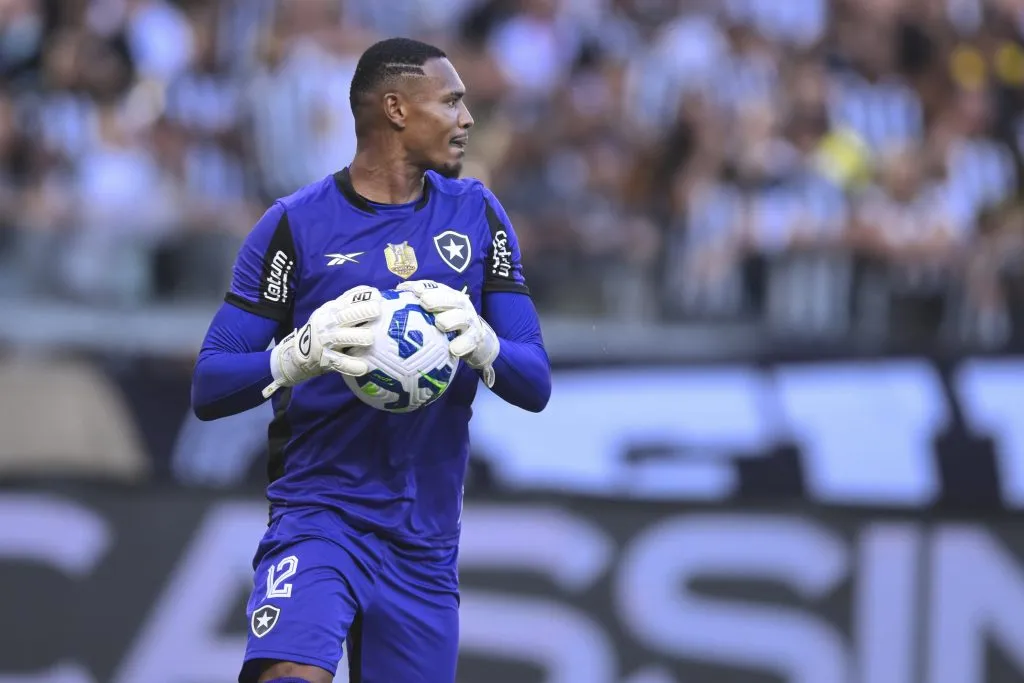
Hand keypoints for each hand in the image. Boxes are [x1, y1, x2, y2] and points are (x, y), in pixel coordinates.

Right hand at [262, 285, 380, 397]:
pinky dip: (351, 365)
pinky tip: (363, 368)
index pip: (348, 299)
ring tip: (370, 339)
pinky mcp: (325, 358)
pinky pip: (339, 362)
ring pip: (342, 337)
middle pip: (346, 316)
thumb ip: (349, 306)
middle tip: (378, 311)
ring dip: (356, 337)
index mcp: (332, 310)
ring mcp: (325, 341)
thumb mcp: (331, 314)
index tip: (376, 295)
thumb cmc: (324, 331)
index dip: (362, 296)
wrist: (298, 353)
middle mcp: (328, 323)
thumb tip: (376, 298)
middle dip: (362, 312)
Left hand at [397, 280, 499, 386]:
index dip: (423, 287)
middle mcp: (460, 305)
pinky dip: (462, 345)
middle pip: (451, 299)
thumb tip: (388, 300)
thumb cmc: (446, 325)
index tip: (410, 290)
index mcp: (448, 296)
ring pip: (462, 318)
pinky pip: (469, 342)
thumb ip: (415, 307)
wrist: (475, 340)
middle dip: (438, 298)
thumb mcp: (433, 313)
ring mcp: (469, 321)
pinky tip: (453, 350)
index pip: (435, 287)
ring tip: (440, 323)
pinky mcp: (475, 338)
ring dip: (451, 319)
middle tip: (424, 302)